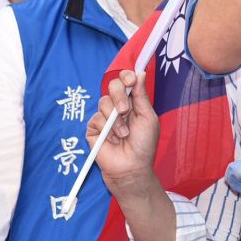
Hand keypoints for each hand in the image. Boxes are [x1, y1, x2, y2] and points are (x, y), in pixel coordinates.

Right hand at [86, 70, 159, 194]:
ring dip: (116, 119)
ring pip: (103, 102)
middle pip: (112, 85)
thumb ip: (141, 96)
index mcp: (133, 102)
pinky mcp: (93, 129)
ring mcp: (105, 117)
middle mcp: (118, 107)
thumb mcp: (147, 117)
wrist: (131, 168)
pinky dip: (106, 129)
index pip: (126, 81)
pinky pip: (95, 118)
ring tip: (123, 134)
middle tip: (126, 110)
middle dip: (119, 96)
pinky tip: (113, 140)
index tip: (131, 80)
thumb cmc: (144, 145)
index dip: (126, 76)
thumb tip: (140, 73)